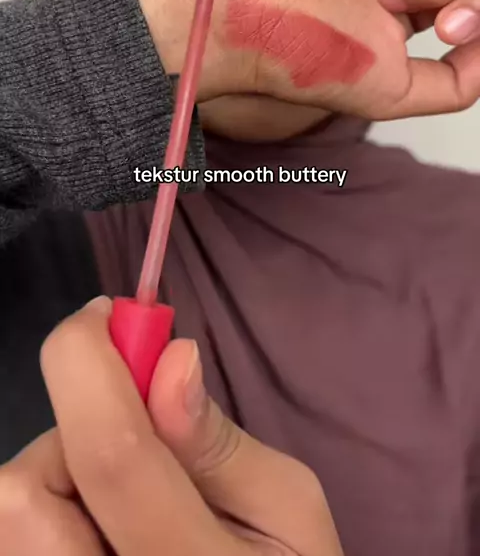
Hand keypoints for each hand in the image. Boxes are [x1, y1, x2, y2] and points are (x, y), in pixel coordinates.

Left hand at [0, 298, 342, 555]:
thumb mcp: (291, 509)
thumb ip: (221, 442)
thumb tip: (169, 360)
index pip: (110, 449)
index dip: (89, 360)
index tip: (106, 314)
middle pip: (20, 494)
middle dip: (67, 437)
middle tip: (129, 440)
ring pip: (9, 516)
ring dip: (55, 479)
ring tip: (119, 500)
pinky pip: (18, 536)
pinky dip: (49, 509)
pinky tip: (100, 527)